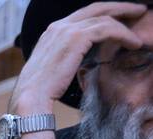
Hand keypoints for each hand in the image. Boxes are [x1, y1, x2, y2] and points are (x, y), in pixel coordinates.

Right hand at [10, 2, 145, 111]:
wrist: (30, 100)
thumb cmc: (40, 92)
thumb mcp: (52, 68)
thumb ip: (65, 56)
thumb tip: (79, 57)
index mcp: (52, 32)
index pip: (84, 15)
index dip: (105, 14)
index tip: (120, 18)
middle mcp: (58, 26)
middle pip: (97, 7)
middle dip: (120, 8)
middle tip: (138, 11)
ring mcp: (66, 30)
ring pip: (105, 17)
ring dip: (126, 23)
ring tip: (138, 34)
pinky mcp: (76, 38)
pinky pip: (108, 28)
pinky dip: (124, 34)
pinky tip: (134, 43)